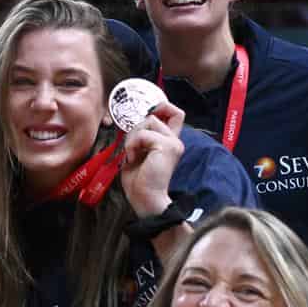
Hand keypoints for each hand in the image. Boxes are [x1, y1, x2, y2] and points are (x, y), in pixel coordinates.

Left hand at [118, 100, 186, 218]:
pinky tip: (132, 159)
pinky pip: (143, 134)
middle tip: (132, 148)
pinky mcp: (167, 146)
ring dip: (133, 137)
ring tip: (132, 155)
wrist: (145, 199)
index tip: (146, 118)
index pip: (175, 114)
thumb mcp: (137, 153)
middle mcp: (175, 140)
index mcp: (169, 142)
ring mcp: (173, 143)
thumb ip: (140, 137)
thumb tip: (135, 123)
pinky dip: (132, 144)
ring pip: (148, 121)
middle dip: (137, 127)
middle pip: (155, 115)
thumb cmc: (138, 181)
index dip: (162, 107)